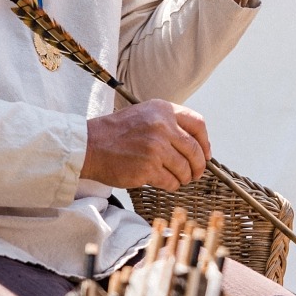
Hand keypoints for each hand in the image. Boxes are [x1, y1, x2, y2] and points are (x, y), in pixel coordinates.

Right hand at [81, 99, 210, 190]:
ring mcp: (155, 148)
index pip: (198, 124)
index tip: (206, 153)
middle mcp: (162, 127)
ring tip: (178, 179)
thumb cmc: (116, 132)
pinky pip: (170, 181)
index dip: (205, 142)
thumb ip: (169, 123)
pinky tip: (166, 183)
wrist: (89, 145)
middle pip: (195, 150)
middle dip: (199, 165)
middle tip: (195, 173)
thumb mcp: (145, 114)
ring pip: (185, 168)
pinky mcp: (147, 168)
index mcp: (163, 110)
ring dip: (184, 177)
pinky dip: (172, 185)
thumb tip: (196, 144)